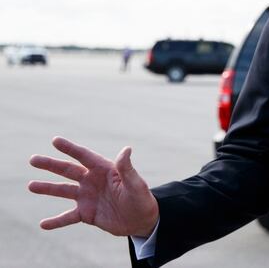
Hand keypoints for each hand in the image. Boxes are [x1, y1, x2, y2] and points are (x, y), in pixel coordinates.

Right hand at [28, 136, 158, 236]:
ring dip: (47, 188)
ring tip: (31, 186)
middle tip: (33, 159)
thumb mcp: (135, 184)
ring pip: (63, 191)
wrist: (142, 220)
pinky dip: (55, 221)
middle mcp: (93, 181)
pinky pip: (67, 217)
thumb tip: (126, 149)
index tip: (55, 140)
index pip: (84, 156)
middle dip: (51, 165)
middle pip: (68, 170)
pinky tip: (43, 224)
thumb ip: (127, 169)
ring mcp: (87, 197)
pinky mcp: (86, 214)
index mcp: (104, 170)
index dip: (70, 148)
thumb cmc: (142, 199)